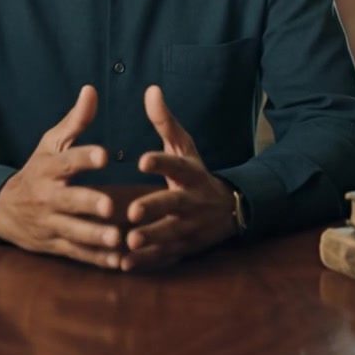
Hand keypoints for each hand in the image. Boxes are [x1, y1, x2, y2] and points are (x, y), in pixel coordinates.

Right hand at [0, 85, 122, 268]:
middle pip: (69, 201)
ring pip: (74, 233)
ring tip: (117, 239)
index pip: (67, 161)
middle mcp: (48, 197)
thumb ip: (75, 121)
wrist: (3, 208)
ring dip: (96, 237)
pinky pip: (77, 254)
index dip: (84, 158)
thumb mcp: (51, 143)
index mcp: (49, 168)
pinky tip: (118, 262)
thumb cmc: (38, 170)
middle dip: (89, 204)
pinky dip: (96, 260)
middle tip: (109, 206)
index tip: (104, 155)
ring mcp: (51, 223)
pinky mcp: (55, 245)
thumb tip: (91, 90)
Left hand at [120, 85, 236, 271]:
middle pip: (174, 205)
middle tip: (131, 211)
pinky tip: (125, 264)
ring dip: (150, 239)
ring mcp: (191, 227)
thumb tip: (150, 90)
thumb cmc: (195, 173)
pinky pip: (166, 257)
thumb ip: (165, 121)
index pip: (177, 165)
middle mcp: (193, 201)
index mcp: (191, 173)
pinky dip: (147, 262)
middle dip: (154, 209)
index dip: (161, 162)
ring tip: (128, 242)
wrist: (228, 210)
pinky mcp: (185, 249)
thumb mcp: (185, 146)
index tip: (141, 160)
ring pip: (170, 235)